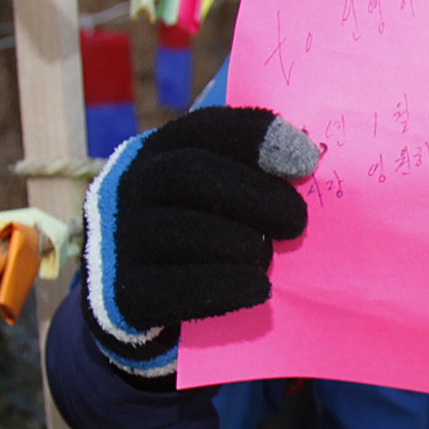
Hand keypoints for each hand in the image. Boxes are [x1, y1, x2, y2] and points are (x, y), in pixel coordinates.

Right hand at [82, 107, 316, 372]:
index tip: (306, 160)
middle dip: (256, 194)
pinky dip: (228, 287)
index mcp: (157, 152)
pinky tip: (258, 289)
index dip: (257, 138)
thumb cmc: (188, 234)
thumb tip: (308, 164)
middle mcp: (130, 187)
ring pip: (186, 230)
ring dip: (242, 242)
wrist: (130, 300)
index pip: (205, 128)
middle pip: (193, 173)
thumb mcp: (202, 194)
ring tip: (267, 258)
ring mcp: (121, 240)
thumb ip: (242, 174)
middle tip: (296, 222)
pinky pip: (180, 288)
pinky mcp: (125, 294)